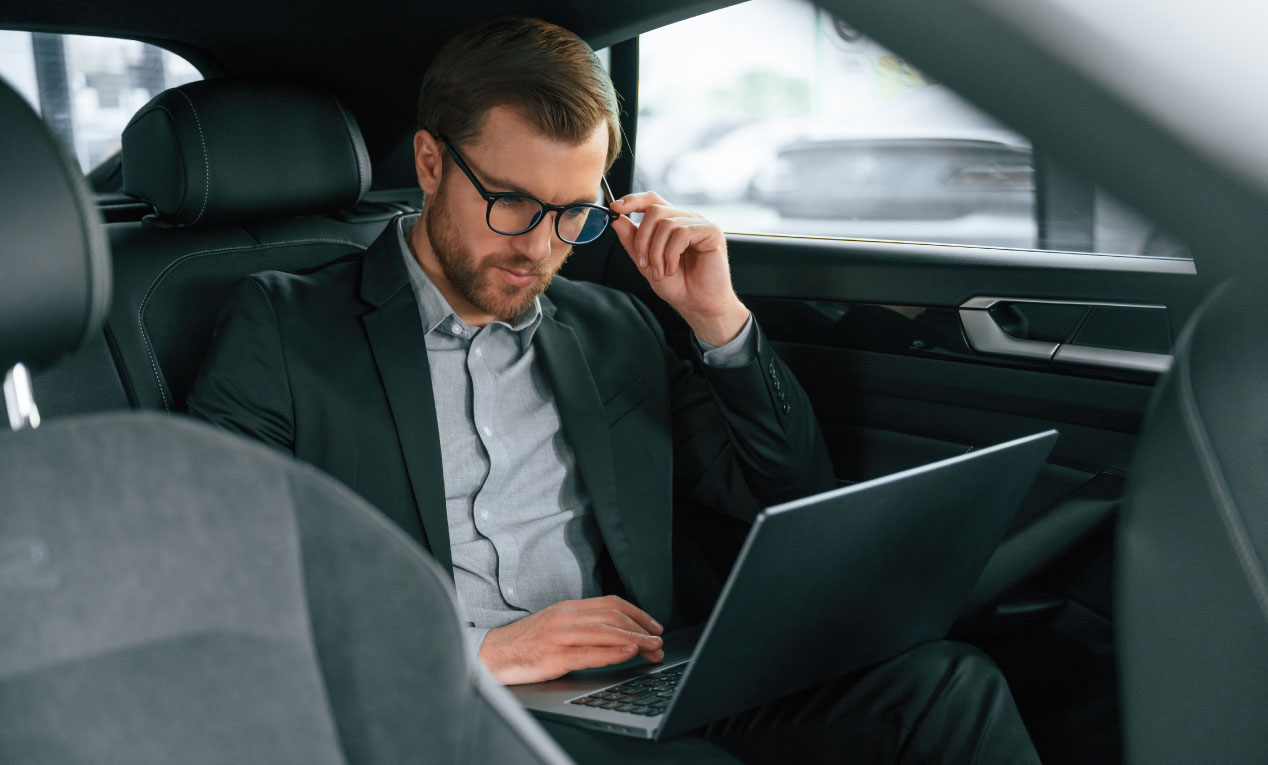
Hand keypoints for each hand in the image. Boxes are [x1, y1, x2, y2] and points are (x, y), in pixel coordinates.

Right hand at [478, 595, 664, 684]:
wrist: (492, 655)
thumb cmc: (525, 644)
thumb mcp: (554, 625)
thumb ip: (580, 624)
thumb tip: (614, 632)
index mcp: (568, 608)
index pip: (611, 604)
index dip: (638, 613)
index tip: (654, 626)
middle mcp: (566, 617)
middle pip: (614, 617)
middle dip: (642, 629)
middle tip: (659, 642)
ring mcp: (560, 635)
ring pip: (607, 632)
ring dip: (636, 640)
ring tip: (653, 648)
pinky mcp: (555, 656)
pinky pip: (591, 652)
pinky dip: (614, 651)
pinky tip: (629, 653)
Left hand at [610, 192, 748, 345]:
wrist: (697, 304)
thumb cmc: (677, 285)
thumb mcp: (646, 262)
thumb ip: (632, 241)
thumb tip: (616, 220)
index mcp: (671, 222)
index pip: (651, 200)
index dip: (633, 200)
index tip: (615, 208)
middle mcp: (685, 219)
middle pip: (654, 210)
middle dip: (643, 239)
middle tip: (643, 263)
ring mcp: (699, 224)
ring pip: (666, 223)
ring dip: (657, 252)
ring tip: (661, 271)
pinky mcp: (711, 231)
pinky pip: (682, 232)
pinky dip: (671, 254)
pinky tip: (673, 268)